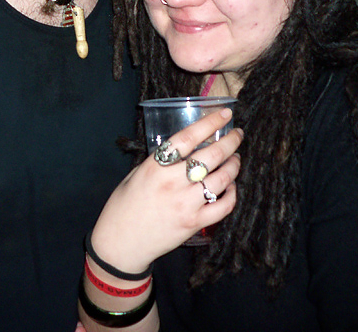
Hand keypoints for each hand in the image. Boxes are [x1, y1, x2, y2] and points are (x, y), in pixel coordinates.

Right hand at [91, 108, 241, 273]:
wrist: (121, 243)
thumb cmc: (123, 206)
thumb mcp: (136, 174)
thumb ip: (159, 161)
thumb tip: (186, 148)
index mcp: (155, 167)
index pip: (188, 138)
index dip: (209, 123)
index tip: (225, 113)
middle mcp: (173, 183)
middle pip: (211, 156)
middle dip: (230, 142)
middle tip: (237, 135)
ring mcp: (186, 204)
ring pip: (222, 179)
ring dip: (233, 165)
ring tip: (235, 158)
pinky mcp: (194, 224)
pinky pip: (223, 206)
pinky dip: (232, 194)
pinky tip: (230, 186)